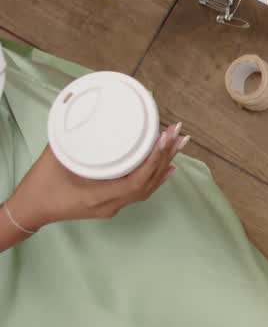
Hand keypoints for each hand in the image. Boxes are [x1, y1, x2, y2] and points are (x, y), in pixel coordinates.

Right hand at [7, 124, 186, 229]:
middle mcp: (112, 204)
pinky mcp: (111, 203)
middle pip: (149, 181)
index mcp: (100, 196)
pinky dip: (156, 176)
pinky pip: (141, 190)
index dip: (155, 158)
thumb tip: (93, 115)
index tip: (165, 137)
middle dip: (166, 155)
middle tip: (179, 133)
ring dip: (164, 164)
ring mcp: (113, 206)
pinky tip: (168, 166)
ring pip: (148, 187)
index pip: (139, 179)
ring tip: (179, 143)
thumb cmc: (40, 185)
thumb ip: (75, 139)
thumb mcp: (56, 158)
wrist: (29, 211)